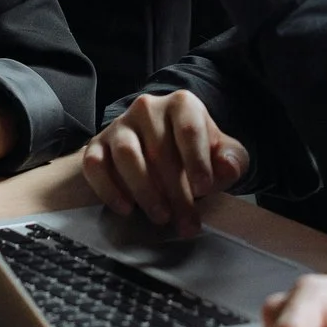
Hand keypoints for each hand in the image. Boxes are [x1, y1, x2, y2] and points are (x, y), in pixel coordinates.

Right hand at [81, 91, 250, 236]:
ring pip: (127, 155)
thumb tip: (228, 167)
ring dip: (144, 190)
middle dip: (175, 191)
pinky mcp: (97, 145)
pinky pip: (96, 165)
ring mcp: (119, 126)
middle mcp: (148, 108)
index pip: (188, 129)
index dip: (197, 160)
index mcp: (182, 104)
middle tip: (186, 221)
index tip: (204, 189)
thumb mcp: (221, 154)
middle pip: (160, 150)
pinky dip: (109, 189)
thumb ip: (231, 160)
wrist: (160, 151)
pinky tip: (126, 208)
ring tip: (161, 216)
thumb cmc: (193, 153)